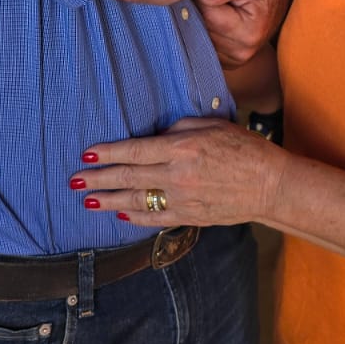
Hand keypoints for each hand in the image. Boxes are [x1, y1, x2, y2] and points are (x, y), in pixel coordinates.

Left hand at [71, 119, 283, 227]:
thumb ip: (179, 129)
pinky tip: (120, 214)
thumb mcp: (212, 125)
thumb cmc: (244, 148)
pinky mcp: (190, 217)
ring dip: (108, 200)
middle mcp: (177, 175)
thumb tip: (155, 136)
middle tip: (74, 181)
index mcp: (182, 148)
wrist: (270, 185)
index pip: (134, 150)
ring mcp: (182, 199)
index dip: (108, 153)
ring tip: (87, 200)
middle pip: (128, 176)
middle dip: (98, 178)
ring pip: (135, 200)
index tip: (87, 155)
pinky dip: (135, 217)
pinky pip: (155, 218)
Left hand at [196, 0, 293, 66]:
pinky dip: (206, 31)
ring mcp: (233, 61)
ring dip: (203, 19)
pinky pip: (203, 45)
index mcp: (249, 33)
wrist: (280, 3)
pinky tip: (220, 22)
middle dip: (203, 7)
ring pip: (198, 35)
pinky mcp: (227, 62)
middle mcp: (241, 52)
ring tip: (223, 9)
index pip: (208, 10)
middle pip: (201, 25)